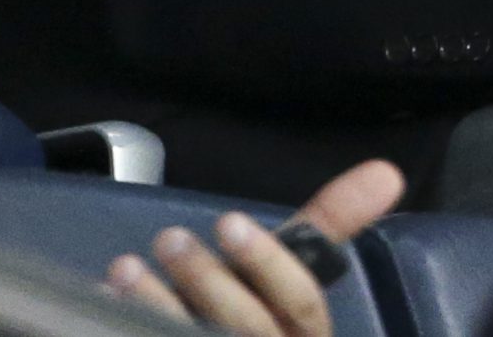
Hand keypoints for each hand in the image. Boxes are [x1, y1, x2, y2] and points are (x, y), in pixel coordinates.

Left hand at [109, 160, 403, 336]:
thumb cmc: (259, 321)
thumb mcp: (291, 275)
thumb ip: (330, 224)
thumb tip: (386, 172)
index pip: (304, 307)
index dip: (268, 264)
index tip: (228, 221)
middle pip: (250, 328)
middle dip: (208, 280)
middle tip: (170, 238)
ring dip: (157, 306)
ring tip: (127, 267)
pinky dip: (129, 327)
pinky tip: (106, 300)